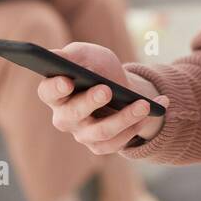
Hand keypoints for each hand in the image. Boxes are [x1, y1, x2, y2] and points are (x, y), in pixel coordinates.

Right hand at [37, 41, 169, 153]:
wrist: (122, 87)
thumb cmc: (99, 69)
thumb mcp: (89, 55)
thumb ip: (73, 55)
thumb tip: (57, 57)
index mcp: (56, 93)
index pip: (47, 92)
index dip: (55, 88)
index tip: (67, 80)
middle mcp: (65, 117)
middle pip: (72, 115)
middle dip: (89, 102)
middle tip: (106, 90)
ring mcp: (82, 134)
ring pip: (100, 132)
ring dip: (124, 118)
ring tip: (144, 104)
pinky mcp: (100, 145)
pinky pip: (117, 142)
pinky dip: (137, 126)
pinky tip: (153, 110)